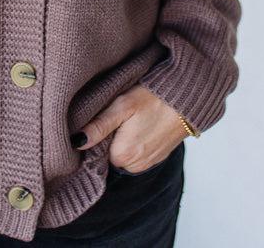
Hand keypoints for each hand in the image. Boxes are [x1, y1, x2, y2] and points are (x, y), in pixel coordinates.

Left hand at [70, 85, 186, 172]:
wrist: (188, 99)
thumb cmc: (153, 98)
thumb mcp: (122, 106)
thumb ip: (99, 126)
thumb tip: (75, 142)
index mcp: (123, 156)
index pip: (96, 152)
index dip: (97, 135)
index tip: (103, 118)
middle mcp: (135, 166)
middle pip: (110, 154)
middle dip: (110, 137)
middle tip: (119, 115)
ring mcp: (148, 163)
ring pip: (124, 154)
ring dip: (124, 139)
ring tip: (131, 118)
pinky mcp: (158, 157)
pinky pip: (138, 153)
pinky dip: (136, 141)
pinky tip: (141, 123)